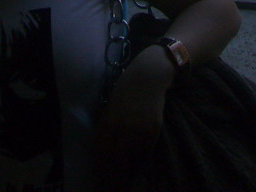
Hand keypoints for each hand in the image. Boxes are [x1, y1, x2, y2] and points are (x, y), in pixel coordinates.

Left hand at [93, 45, 173, 181]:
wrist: (148, 76)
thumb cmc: (126, 89)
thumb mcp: (110, 107)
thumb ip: (106, 127)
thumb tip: (102, 151)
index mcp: (108, 122)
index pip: (102, 154)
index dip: (102, 169)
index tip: (103, 177)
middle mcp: (122, 128)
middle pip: (117, 161)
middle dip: (116, 173)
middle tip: (117, 180)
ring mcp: (139, 129)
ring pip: (133, 157)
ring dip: (131, 161)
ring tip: (130, 162)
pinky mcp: (153, 130)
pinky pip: (146, 149)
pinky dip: (142, 151)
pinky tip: (141, 147)